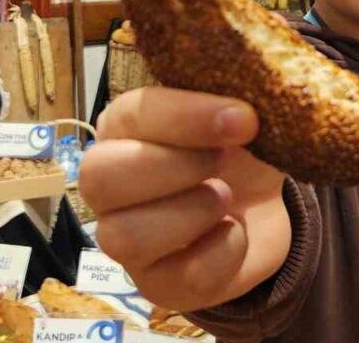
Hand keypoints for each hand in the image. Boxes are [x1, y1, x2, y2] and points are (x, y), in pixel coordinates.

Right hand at [78, 87, 290, 310]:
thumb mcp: (237, 112)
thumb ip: (233, 92)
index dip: (185, 116)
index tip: (243, 118)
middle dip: (173, 166)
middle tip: (222, 160)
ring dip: (191, 213)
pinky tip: (236, 231)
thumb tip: (255, 75)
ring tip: (226, 198)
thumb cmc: (234, 148)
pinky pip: (178, 277)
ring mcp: (125, 240)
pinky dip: (222, 252)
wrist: (260, 206)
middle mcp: (108, 185)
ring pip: (124, 237)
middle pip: (98, 177)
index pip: (130, 115)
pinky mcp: (157, 284)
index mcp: (123, 129)